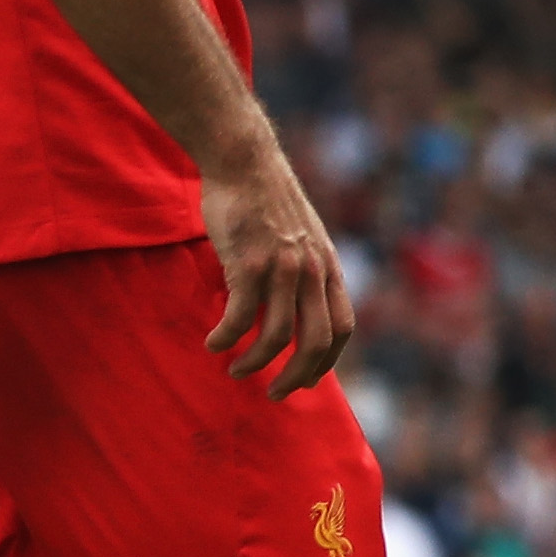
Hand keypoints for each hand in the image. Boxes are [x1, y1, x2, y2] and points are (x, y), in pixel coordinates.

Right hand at [200, 141, 352, 396]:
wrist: (244, 162)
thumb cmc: (265, 198)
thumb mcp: (302, 235)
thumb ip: (304, 268)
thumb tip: (292, 302)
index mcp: (328, 267)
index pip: (342, 327)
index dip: (327, 360)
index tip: (306, 378)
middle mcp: (312, 272)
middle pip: (316, 342)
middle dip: (296, 376)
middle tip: (275, 393)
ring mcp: (282, 269)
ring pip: (276, 335)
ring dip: (254, 362)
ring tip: (234, 369)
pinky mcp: (248, 264)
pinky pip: (240, 317)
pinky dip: (226, 337)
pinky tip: (212, 343)